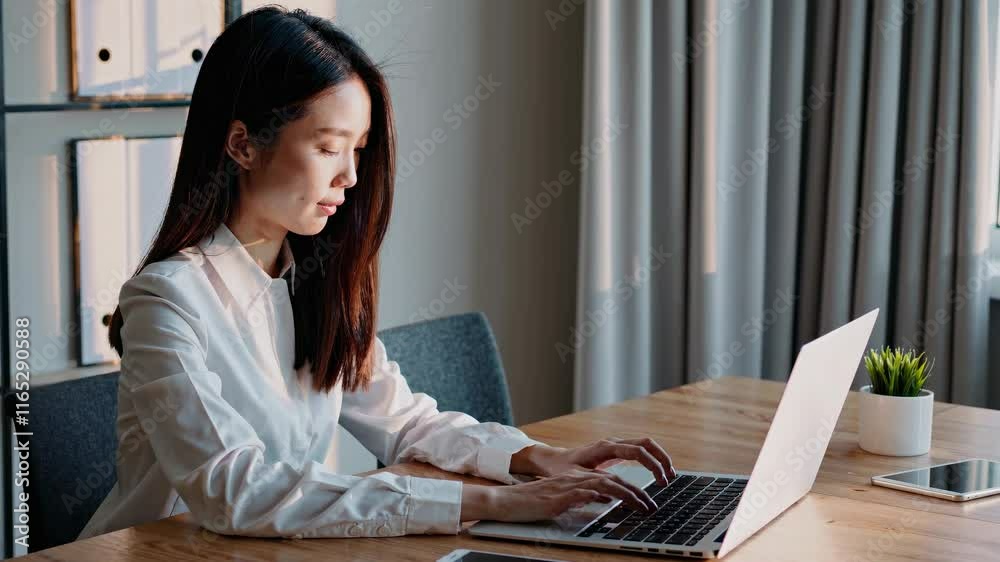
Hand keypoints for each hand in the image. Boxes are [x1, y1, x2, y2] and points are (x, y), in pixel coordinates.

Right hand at [460, 468, 657, 522]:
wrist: (507, 502)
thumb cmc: (532, 503)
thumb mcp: (562, 501)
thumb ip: (582, 498)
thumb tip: (602, 502)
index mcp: (576, 479)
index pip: (610, 480)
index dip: (630, 489)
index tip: (646, 501)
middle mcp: (575, 478)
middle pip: (613, 480)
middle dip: (636, 492)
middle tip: (652, 506)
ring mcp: (568, 486)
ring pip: (605, 484)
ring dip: (627, 495)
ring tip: (643, 507)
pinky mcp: (560, 496)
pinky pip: (585, 493)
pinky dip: (601, 497)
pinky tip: (611, 502)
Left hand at [511, 437, 677, 484]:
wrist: (553, 460)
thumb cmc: (562, 469)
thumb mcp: (574, 478)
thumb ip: (592, 482)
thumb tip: (610, 490)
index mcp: (604, 448)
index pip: (636, 450)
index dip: (652, 464)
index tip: (661, 479)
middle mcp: (612, 443)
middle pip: (646, 443)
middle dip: (661, 459)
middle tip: (670, 478)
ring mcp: (615, 444)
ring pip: (645, 444)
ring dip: (659, 458)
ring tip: (668, 476)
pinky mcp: (616, 450)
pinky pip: (640, 450)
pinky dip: (652, 459)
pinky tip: (657, 473)